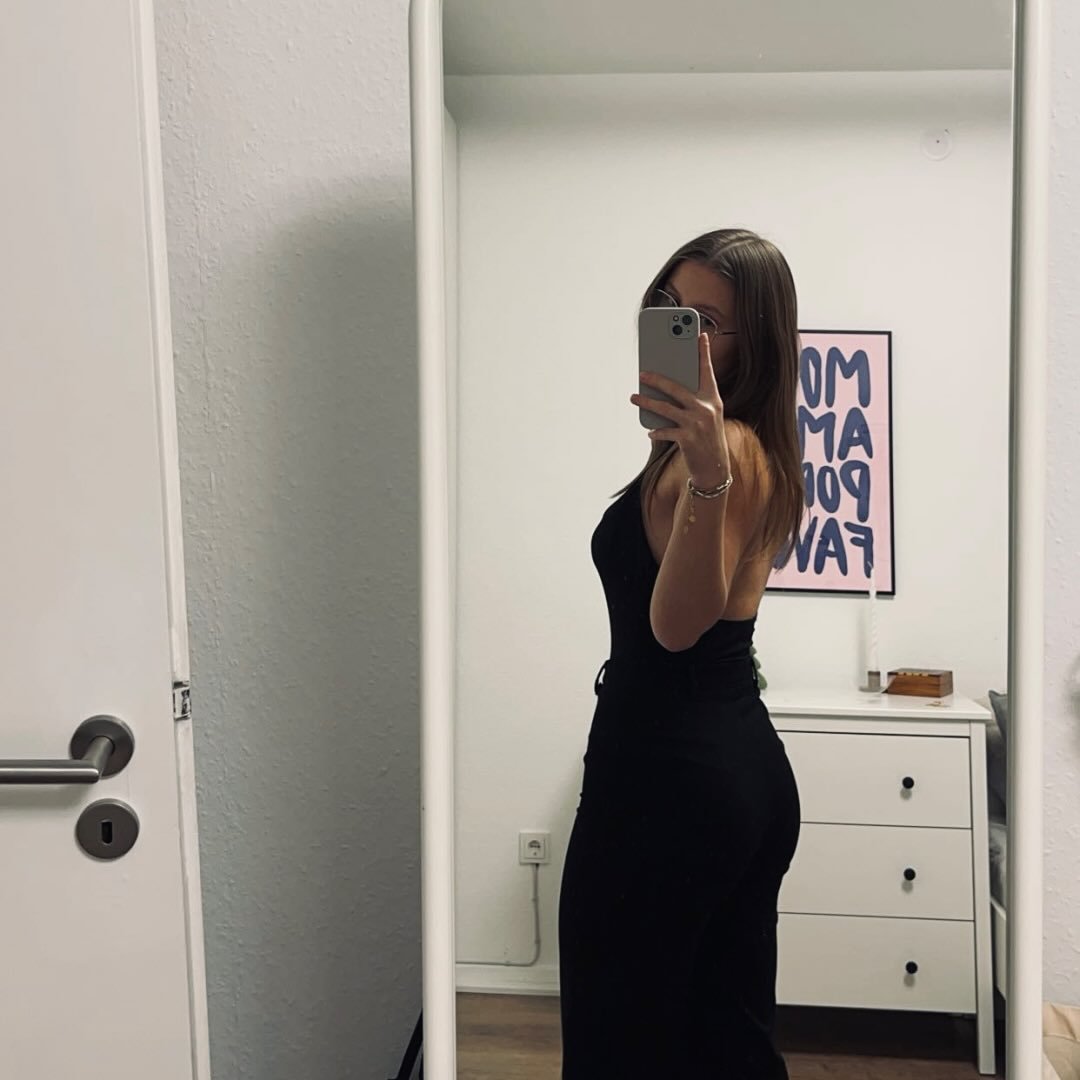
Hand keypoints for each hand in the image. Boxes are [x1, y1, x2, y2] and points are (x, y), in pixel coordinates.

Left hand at [631, 332, 730, 487]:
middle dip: (657, 379)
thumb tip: (664, 388)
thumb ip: (692, 400)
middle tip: (641, 373)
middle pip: (677, 388)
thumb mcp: (707, 415)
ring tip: (634, 397)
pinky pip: (666, 430)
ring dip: (647, 402)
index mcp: (713, 399)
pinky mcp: (688, 438)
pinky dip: (656, 431)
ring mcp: (697, 423)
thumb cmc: (707, 437)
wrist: (715, 467)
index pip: (707, 372)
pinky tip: (649, 431)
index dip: (704, 353)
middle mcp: (706, 408)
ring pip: (666, 408)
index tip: (700, 335)